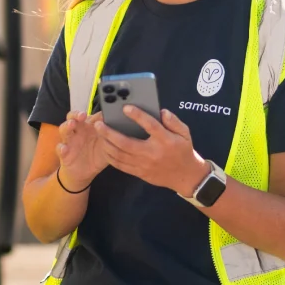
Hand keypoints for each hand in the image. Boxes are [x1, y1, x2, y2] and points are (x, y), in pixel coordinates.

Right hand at [56, 111, 109, 191]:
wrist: (85, 172)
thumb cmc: (97, 154)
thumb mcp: (107, 146)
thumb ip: (113, 137)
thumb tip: (126, 127)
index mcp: (88, 127)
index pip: (89, 114)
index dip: (93, 111)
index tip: (100, 112)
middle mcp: (78, 131)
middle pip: (73, 117)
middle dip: (76, 114)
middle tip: (83, 115)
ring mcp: (70, 140)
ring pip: (64, 129)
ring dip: (67, 125)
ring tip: (71, 124)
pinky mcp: (64, 153)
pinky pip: (60, 148)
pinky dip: (61, 148)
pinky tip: (64, 148)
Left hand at [94, 107, 209, 196]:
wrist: (185, 176)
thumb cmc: (183, 151)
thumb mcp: (185, 133)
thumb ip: (173, 121)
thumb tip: (161, 111)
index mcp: (165, 141)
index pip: (150, 126)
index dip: (138, 116)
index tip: (126, 108)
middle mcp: (152, 153)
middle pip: (126, 143)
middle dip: (110, 133)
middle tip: (99, 124)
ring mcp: (144, 164)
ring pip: (120, 155)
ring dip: (107, 144)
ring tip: (99, 133)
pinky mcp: (139, 172)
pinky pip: (121, 165)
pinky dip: (111, 157)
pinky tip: (105, 148)